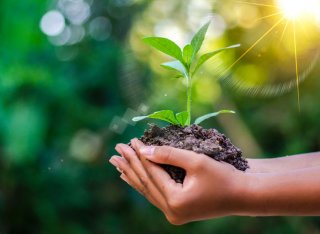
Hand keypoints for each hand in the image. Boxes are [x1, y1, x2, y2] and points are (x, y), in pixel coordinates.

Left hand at [110, 139, 247, 224]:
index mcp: (175, 201)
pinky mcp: (177, 211)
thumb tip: (143, 150)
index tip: (130, 141)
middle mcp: (171, 211)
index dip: (140, 156)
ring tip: (117, 164)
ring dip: (132, 175)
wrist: (243, 195)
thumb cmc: (223, 176)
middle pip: (145, 183)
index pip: (151, 174)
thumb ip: (168, 155)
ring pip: (148, 191)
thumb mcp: (196, 161)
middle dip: (130, 165)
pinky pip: (155, 195)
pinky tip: (132, 177)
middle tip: (116, 150)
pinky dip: (143, 184)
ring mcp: (174, 213)